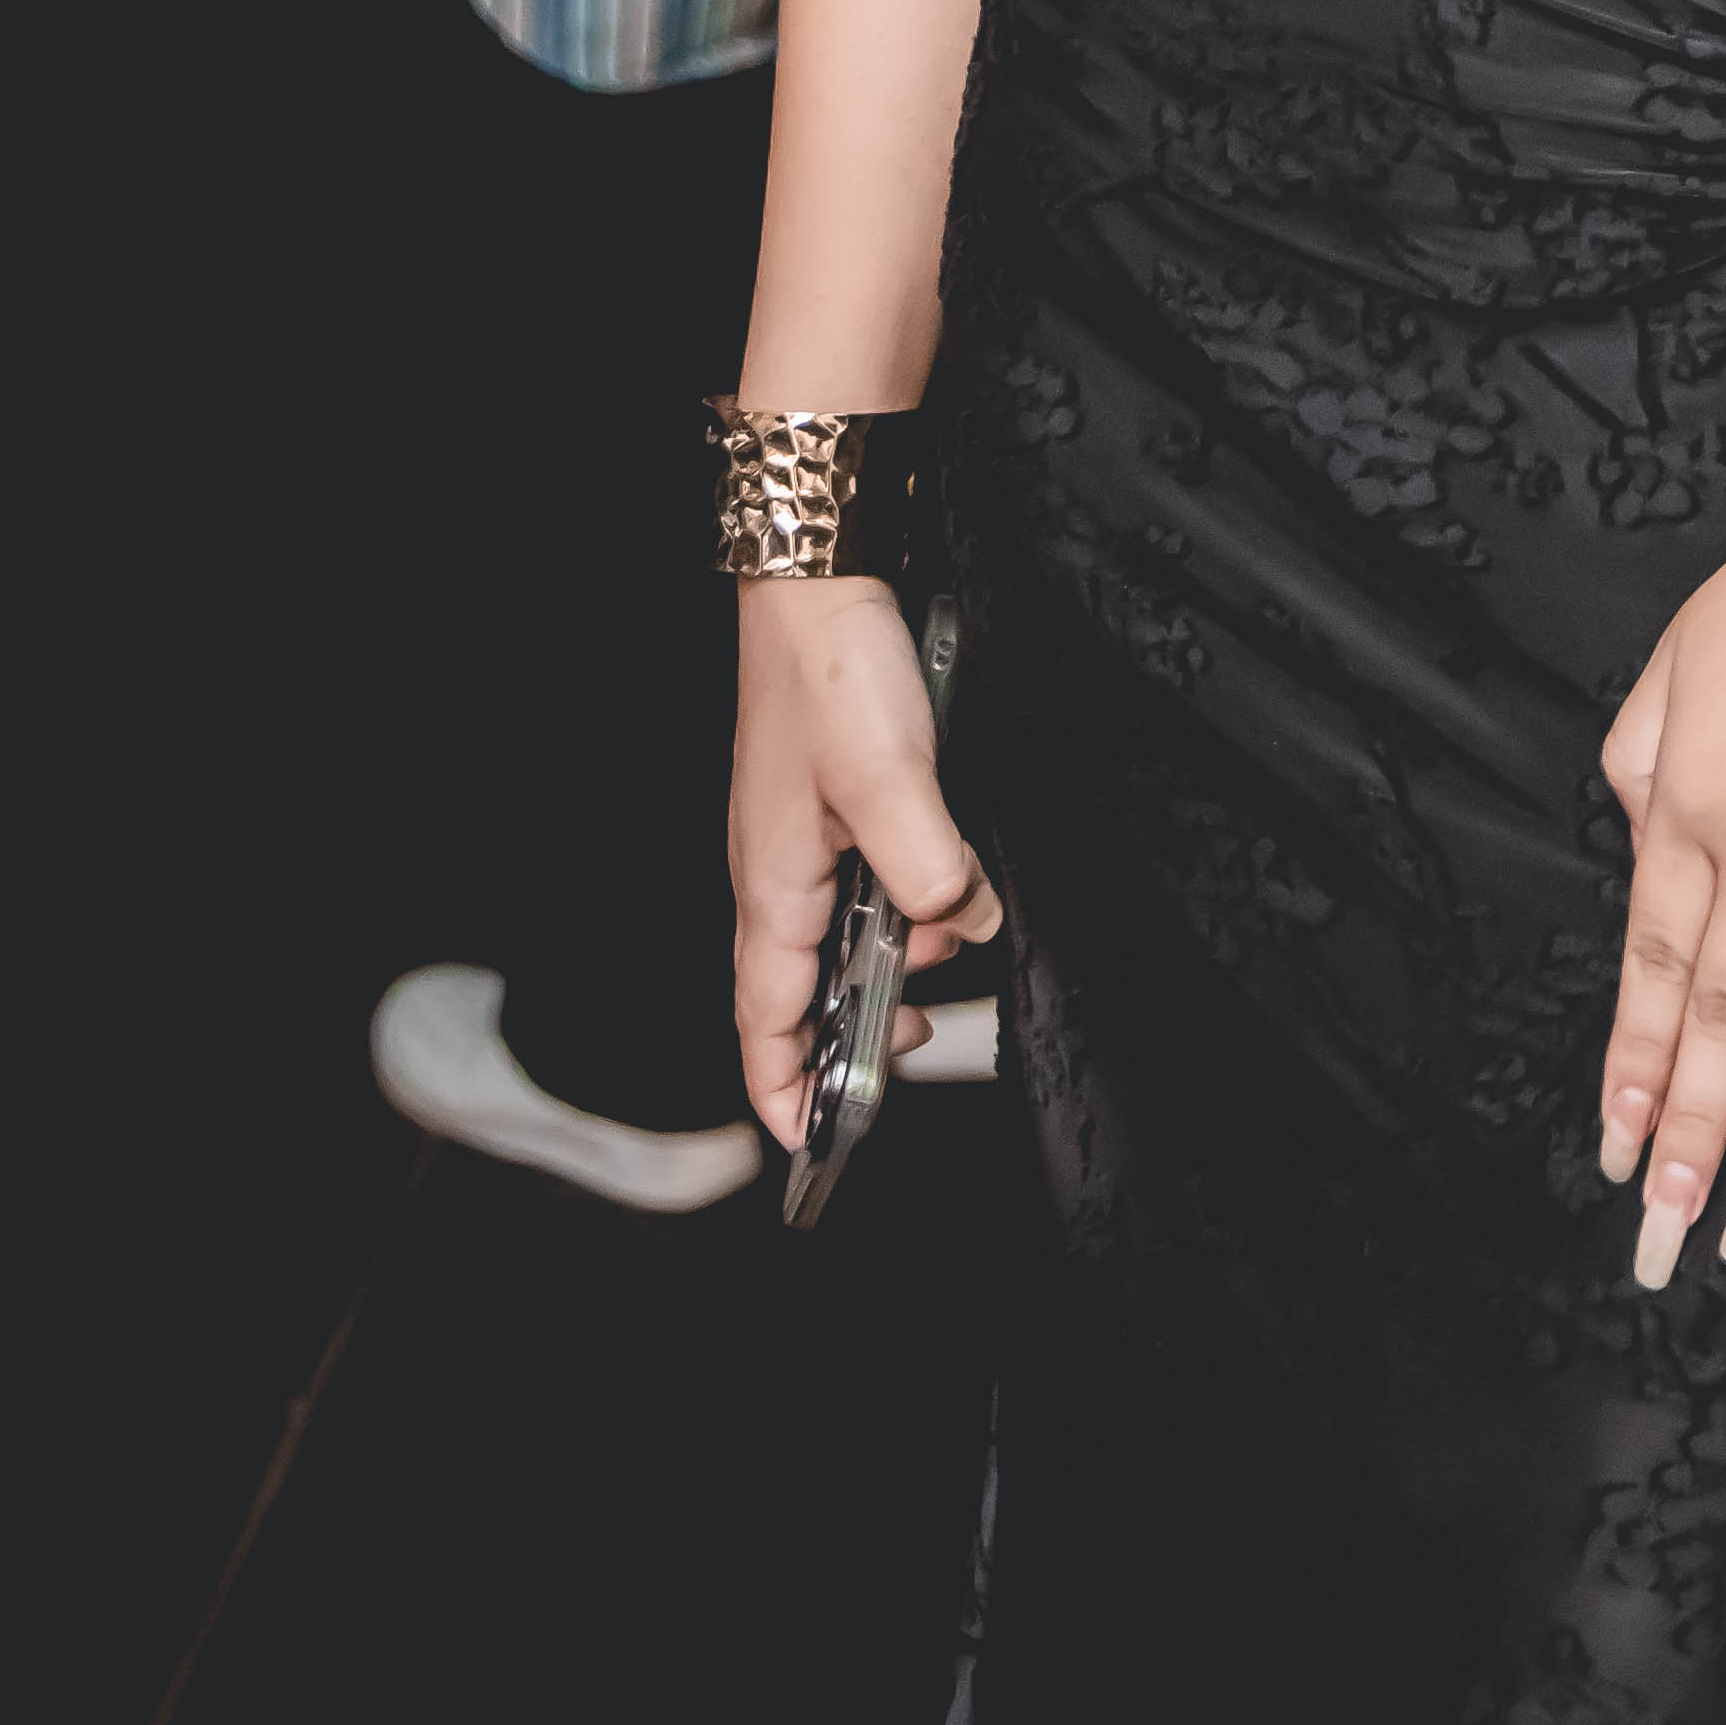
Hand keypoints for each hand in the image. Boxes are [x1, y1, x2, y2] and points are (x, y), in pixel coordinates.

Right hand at [727, 575, 1001, 1140]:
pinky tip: (948, 878)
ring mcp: (801, 840)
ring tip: (952, 932)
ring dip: (900, 951)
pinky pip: (868, 881)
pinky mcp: (831, 805)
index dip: (784, 1091)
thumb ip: (930, 870)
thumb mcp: (892, 782)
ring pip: (847, 934)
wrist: (817, 579)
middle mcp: (776, 875)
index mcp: (772, 889)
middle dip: (863, 1026)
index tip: (811, 1145)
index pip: (764, 1022)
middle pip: (807, 991)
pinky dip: (908, 896)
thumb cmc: (830, 673)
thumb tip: (961, 927)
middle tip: (925, 1037)